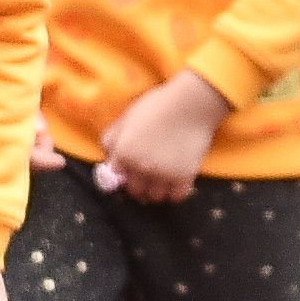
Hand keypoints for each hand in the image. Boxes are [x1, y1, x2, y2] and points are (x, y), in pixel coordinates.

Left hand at [99, 72, 231, 200]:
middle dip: (139, 186)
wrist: (191, 104)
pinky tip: (176, 183)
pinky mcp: (184, 177)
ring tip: (162, 180)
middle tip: (146, 177)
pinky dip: (175, 193)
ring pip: (155, 196)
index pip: (115, 179)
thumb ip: (111, 138)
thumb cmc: (157, 105)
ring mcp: (162, 174)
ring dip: (157, 191)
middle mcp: (140, 168)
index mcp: (123, 153)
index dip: (122, 176)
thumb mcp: (126, 117)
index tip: (129, 174)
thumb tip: (107, 158)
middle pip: (135, 191)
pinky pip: (176, 197)